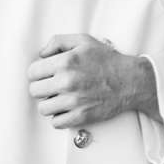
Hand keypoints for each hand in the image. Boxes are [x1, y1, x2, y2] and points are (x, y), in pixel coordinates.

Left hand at [27, 35, 153, 129]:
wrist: (131, 80)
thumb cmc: (107, 60)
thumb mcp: (84, 41)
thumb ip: (58, 41)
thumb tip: (41, 54)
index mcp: (65, 61)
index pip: (32, 72)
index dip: (38, 73)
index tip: (45, 75)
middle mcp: (67, 81)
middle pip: (34, 91)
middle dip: (42, 88)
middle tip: (54, 86)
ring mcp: (73, 101)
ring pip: (43, 108)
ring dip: (50, 104)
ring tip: (61, 98)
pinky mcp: (81, 116)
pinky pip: (56, 122)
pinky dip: (60, 117)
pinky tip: (68, 109)